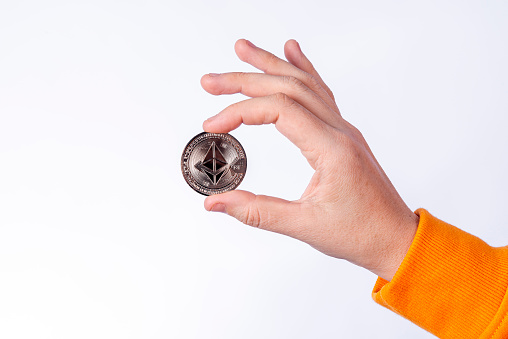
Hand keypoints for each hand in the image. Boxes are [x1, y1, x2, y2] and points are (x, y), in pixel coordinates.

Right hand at [201, 39, 418, 280]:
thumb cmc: (361, 232)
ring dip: (271, 65)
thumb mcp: (305, 226)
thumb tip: (217, 203)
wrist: (395, 237)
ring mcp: (343, 129)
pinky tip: (292, 52)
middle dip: (245, 80)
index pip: (279, 111)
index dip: (241, 112)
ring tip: (244, 50)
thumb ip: (257, 212)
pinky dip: (303, 69)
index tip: (214, 124)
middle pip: (288, 88)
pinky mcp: (342, 135)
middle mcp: (339, 131)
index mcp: (332, 149)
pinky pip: (321, 93)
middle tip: (212, 81)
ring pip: (304, 83)